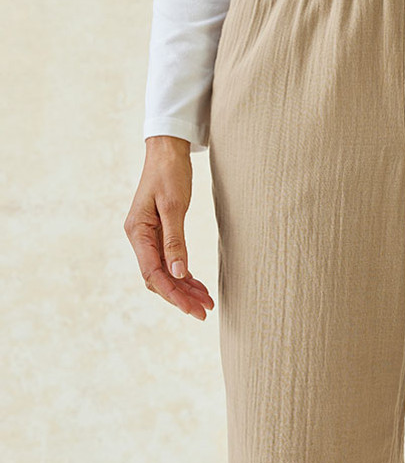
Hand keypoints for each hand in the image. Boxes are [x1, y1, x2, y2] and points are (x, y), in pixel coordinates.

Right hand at [124, 136, 214, 320]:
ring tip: (207, 302)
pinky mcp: (160, 234)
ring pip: (165, 273)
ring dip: (185, 289)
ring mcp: (149, 237)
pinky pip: (170, 262)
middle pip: (158, 278)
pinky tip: (200, 286)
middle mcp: (140, 238)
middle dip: (181, 297)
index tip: (192, 308)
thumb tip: (179, 273)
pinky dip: (185, 276)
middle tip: (205, 312)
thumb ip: (175, 241)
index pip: (153, 273)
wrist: (167, 150)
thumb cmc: (169, 173)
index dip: (173, 294)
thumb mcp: (174, 206)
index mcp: (137, 232)